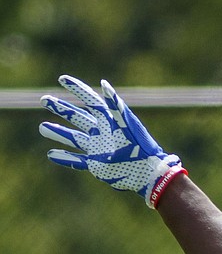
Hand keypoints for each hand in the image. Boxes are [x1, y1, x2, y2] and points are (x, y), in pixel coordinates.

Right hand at [39, 75, 184, 208]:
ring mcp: (98, 149)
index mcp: (109, 120)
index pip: (89, 100)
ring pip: (74, 138)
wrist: (148, 173)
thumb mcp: (129, 124)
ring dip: (58, 133)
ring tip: (42, 127)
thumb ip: (116, 105)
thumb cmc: (141, 147)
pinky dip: (65, 158)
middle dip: (61, 108)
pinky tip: (51, 154)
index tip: (62, 79)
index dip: (77, 89)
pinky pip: (77, 161)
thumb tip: (104, 84)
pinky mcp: (97, 165)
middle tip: (44, 99)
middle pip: (77, 117)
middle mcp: (101, 133)